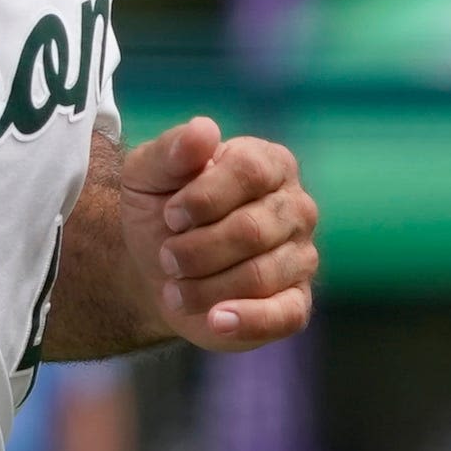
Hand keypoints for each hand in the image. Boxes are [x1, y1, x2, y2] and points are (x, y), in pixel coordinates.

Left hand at [119, 117, 317, 350]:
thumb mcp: (149, 174)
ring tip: (175, 288)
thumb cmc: (161, 211)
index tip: (170, 215)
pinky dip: (246, 320)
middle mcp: (295, 207)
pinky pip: (284, 314)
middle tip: (166, 257)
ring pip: (259, 275)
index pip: (250, 171)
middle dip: (196, 249)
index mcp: (268, 163)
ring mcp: (301, 256)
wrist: (156, 270)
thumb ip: (173, 149)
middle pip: (252, 229)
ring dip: (204, 286)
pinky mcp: (294, 303)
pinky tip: (216, 319)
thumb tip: (204, 129)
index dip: (205, 197)